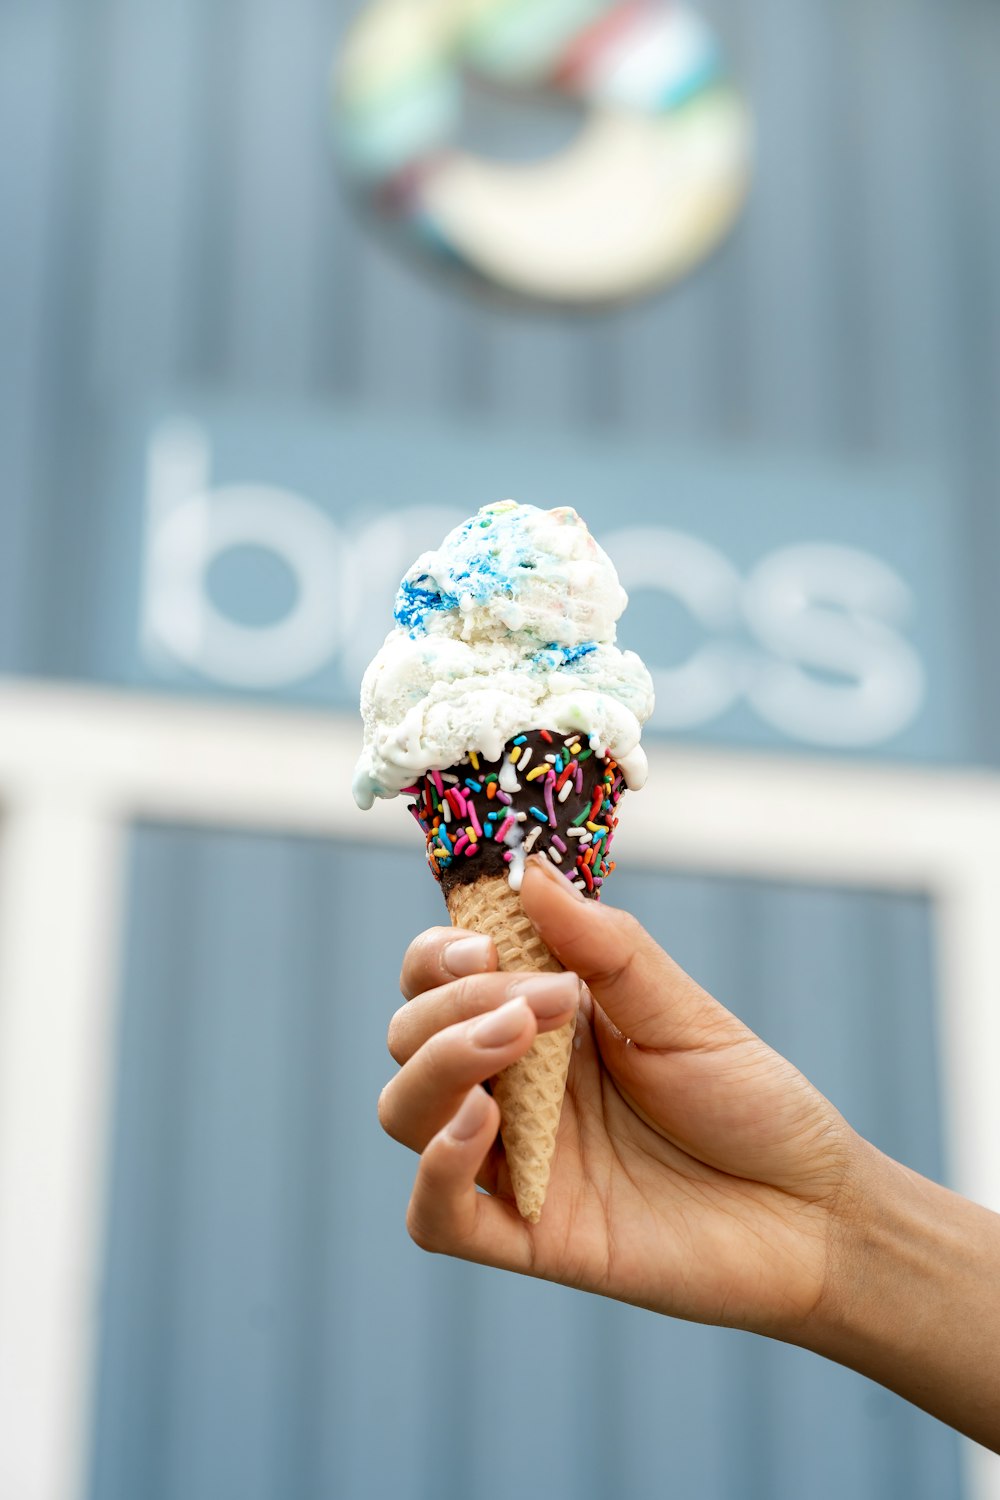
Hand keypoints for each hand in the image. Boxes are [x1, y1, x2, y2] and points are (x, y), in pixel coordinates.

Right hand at [380, 855, 859, 1339]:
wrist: (816, 1212)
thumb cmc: (752, 1102)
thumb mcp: (680, 1009)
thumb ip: (603, 946)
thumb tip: (528, 872)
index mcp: (541, 1022)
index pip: (438, 977)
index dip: (437, 954)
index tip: (485, 943)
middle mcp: (514, 1087)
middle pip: (410, 1037)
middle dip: (453, 1005)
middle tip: (539, 1005)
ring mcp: (515, 1163)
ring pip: (404, 1112)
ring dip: (437, 1066)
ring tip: (512, 1046)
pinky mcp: (529, 1238)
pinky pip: (434, 1216)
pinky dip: (434, 1170)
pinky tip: (481, 1125)